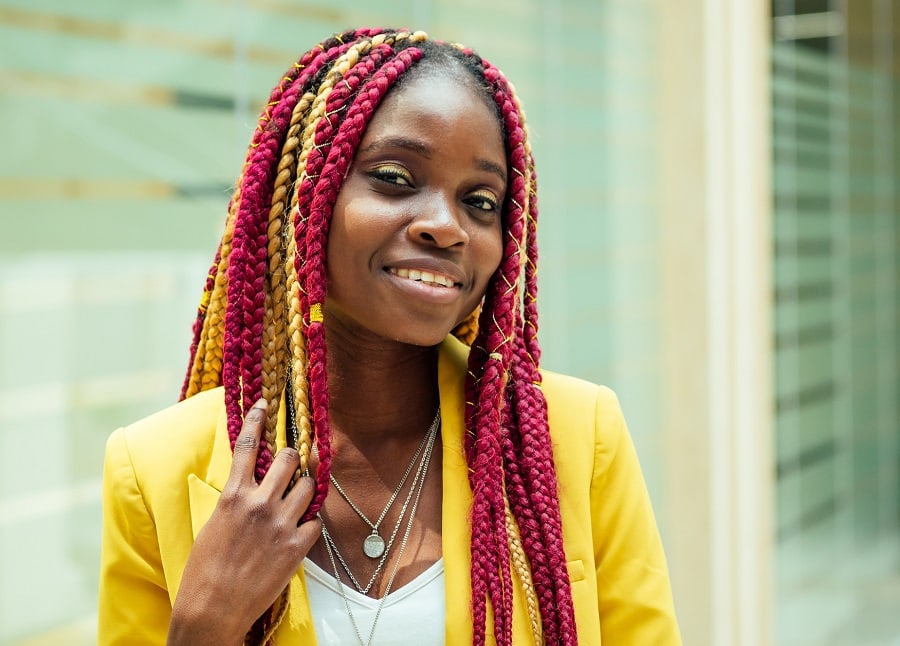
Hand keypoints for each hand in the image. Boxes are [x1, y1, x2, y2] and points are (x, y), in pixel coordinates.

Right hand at [168, 399, 321, 645]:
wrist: (212, 609)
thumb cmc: (204, 569)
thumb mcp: (213, 524)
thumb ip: (235, 500)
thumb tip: (249, 484)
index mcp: (233, 495)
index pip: (249, 445)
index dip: (259, 419)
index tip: (266, 404)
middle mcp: (259, 504)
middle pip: (290, 459)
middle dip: (295, 458)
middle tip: (294, 463)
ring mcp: (280, 524)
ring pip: (309, 487)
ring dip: (306, 489)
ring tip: (298, 497)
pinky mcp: (296, 547)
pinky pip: (316, 522)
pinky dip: (310, 523)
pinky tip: (300, 529)